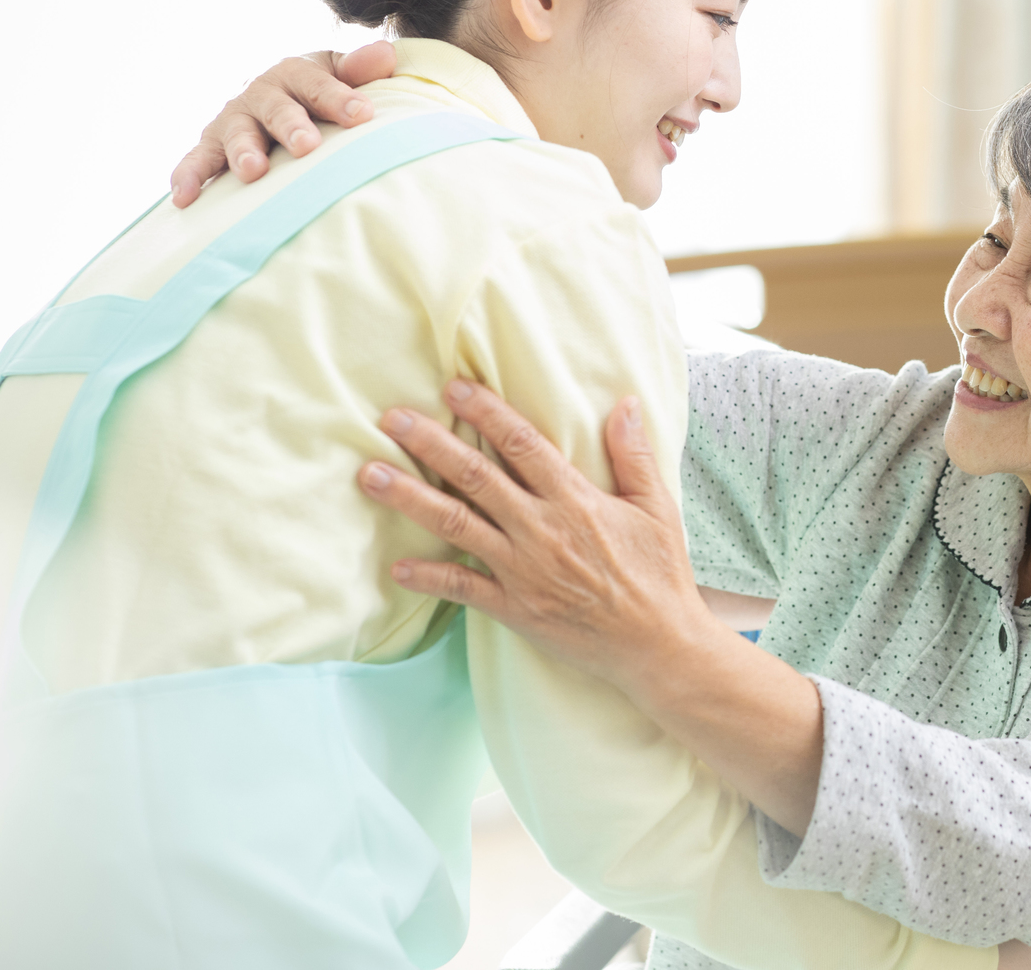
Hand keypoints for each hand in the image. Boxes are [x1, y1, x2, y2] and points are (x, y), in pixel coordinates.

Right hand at [167, 41, 397, 206]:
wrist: (274, 92)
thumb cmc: (315, 90)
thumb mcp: (336, 73)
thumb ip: (357, 69)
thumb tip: (387, 55)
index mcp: (294, 74)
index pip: (317, 84)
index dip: (339, 97)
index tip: (362, 114)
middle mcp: (260, 94)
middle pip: (275, 109)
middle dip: (290, 126)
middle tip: (306, 146)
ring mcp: (234, 120)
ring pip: (236, 134)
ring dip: (242, 152)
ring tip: (253, 172)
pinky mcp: (212, 145)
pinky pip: (197, 159)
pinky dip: (189, 176)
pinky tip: (185, 199)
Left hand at [360, 380, 711, 683]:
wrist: (658, 645)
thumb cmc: (660, 574)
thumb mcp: (657, 508)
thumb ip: (634, 455)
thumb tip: (625, 403)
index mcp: (576, 500)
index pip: (522, 444)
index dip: (486, 412)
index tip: (454, 386)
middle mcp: (542, 530)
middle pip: (475, 476)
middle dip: (430, 443)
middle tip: (391, 418)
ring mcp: (523, 570)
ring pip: (456, 524)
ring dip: (409, 498)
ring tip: (370, 475)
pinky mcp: (514, 607)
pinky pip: (461, 589)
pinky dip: (427, 577)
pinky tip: (397, 565)